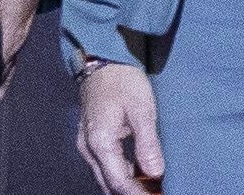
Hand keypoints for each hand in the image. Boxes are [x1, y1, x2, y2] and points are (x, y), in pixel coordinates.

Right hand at [75, 62, 164, 192]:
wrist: (104, 61)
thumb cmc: (124, 82)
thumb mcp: (142, 111)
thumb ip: (148, 144)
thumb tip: (156, 173)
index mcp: (100, 142)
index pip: (118, 181)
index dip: (137, 194)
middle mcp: (88, 148)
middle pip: (108, 184)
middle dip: (131, 193)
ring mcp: (87, 144)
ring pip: (105, 176)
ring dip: (126, 185)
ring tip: (150, 188)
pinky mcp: (91, 139)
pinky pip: (105, 166)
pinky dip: (121, 174)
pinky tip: (139, 174)